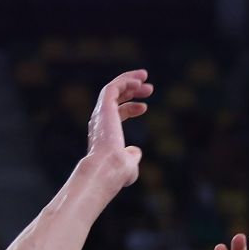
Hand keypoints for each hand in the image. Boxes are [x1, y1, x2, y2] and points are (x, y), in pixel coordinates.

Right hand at [85, 68, 151, 188]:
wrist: (107, 169)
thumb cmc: (117, 173)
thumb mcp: (129, 165)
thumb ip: (132, 156)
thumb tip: (135, 151)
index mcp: (104, 133)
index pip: (116, 114)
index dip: (131, 107)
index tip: (145, 107)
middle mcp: (100, 121)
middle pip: (115, 98)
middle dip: (131, 90)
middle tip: (149, 87)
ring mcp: (101, 114)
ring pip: (113, 89)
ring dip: (129, 81)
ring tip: (145, 76)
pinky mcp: (104, 107)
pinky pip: (113, 88)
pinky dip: (125, 81)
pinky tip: (138, 81)